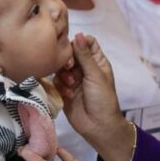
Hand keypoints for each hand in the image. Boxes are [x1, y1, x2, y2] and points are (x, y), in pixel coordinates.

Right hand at [55, 34, 132, 160]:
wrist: (98, 126)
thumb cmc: (103, 99)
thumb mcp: (95, 75)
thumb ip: (84, 56)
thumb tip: (78, 34)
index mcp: (96, 62)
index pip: (86, 43)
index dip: (78, 43)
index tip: (74, 49)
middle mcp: (84, 68)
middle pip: (70, 53)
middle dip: (67, 60)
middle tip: (69, 67)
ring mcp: (73, 79)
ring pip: (60, 67)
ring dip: (64, 75)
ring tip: (71, 85)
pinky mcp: (63, 90)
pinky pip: (56, 81)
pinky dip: (61, 86)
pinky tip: (68, 94)